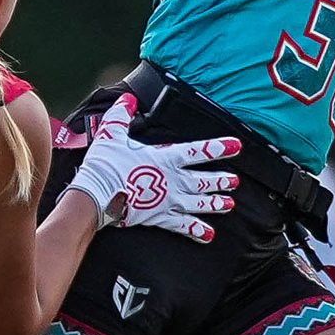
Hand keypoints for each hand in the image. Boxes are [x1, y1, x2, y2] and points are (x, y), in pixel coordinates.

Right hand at [66, 93, 239, 241]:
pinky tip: (209, 235)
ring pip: (199, 203)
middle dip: (221, 180)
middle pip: (204, 180)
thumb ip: (122, 114)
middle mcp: (174, 180)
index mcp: (166, 158)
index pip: (198, 151)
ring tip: (229, 204)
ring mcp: (169, 201)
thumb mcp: (112, 133)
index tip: (237, 145)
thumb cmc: (106, 165)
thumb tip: (128, 99)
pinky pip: (184, 226)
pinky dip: (197, 230)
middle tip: (235, 182)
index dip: (219, 147)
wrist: (97, 196)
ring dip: (216, 203)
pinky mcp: (161, 218)